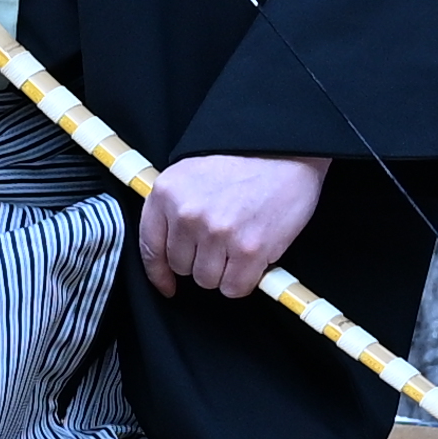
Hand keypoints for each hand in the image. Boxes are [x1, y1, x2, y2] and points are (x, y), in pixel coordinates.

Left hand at [139, 151, 330, 298]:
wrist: (287, 150)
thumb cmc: (244, 160)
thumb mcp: (192, 172)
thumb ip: (175, 207)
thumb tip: (169, 248)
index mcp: (167, 192)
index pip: (150, 246)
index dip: (159, 272)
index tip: (167, 283)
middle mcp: (187, 214)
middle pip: (182, 267)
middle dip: (200, 260)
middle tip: (222, 240)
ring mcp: (217, 233)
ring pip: (208, 280)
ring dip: (223, 271)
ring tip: (239, 243)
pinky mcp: (248, 250)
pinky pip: (234, 288)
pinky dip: (244, 280)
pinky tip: (252, 257)